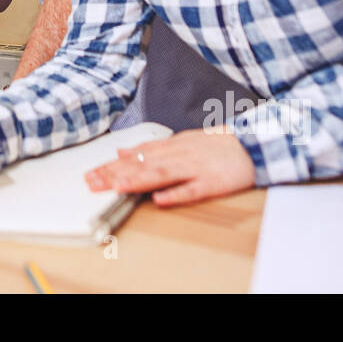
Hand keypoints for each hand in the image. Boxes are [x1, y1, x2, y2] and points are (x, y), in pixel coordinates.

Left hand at [84, 127, 255, 205]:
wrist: (253, 143)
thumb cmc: (215, 146)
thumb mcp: (180, 141)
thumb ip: (151, 148)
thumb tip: (122, 151)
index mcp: (171, 146)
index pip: (135, 156)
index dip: (111, 165)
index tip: (90, 174)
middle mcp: (179, 155)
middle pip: (143, 165)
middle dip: (115, 174)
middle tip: (92, 182)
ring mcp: (195, 168)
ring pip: (162, 174)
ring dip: (138, 180)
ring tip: (116, 187)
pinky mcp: (213, 183)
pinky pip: (193, 189)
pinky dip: (176, 194)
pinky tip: (160, 200)